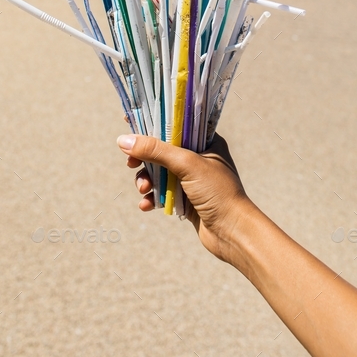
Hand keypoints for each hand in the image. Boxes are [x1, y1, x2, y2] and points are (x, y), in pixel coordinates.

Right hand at [117, 132, 255, 263]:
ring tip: (143, 189)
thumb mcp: (186, 165)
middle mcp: (199, 158)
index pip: (175, 125)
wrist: (233, 232)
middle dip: (145, 159)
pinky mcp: (186, 199)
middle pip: (162, 150)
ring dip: (146, 180)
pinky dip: (152, 197)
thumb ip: (156, 151)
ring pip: (159, 173)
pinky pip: (162, 193)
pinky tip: (146, 205)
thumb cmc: (218, 192)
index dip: (153, 125)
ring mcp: (192, 179)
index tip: (131, 124)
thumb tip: (124, 140)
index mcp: (206, 142)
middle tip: (131, 163)